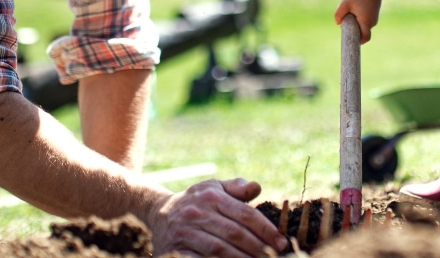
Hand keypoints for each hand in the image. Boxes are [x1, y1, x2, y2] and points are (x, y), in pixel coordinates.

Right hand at [146, 178, 286, 257]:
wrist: (158, 211)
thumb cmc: (196, 200)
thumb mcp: (214, 187)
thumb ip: (236, 187)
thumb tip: (257, 187)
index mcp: (211, 196)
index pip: (245, 214)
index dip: (265, 229)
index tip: (281, 242)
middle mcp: (197, 212)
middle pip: (234, 233)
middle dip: (258, 247)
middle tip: (274, 257)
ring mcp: (184, 231)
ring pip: (219, 249)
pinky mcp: (174, 249)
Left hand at [334, 0, 381, 42]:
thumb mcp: (345, 3)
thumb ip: (338, 14)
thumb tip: (338, 23)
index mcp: (366, 22)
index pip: (364, 38)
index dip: (358, 41)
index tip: (350, 39)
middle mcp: (372, 22)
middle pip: (362, 33)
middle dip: (354, 30)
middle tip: (346, 22)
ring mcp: (374, 19)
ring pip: (363, 27)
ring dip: (356, 23)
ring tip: (351, 12)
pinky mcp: (373, 15)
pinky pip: (365, 21)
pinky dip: (359, 19)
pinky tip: (355, 9)